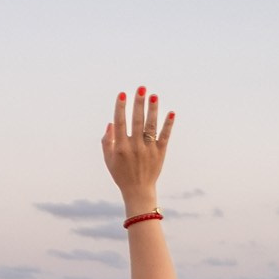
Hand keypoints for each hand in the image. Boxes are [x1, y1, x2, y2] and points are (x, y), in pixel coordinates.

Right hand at [101, 87, 173, 211]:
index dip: (121, 108)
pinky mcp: (160, 152)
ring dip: (153, 110)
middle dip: (138, 103)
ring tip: (154, 95)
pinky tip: (171, 112)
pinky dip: (168, 124)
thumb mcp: (109, 160)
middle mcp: (135, 147)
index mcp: (121, 148)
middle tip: (141, 88)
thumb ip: (107, 141)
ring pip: (151, 126)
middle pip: (137, 121)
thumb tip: (111, 123)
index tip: (122, 94)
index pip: (120, 123)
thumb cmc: (121, 174)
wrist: (138, 190)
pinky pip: (165, 136)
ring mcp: (149, 149)